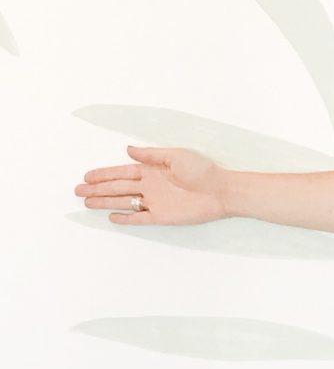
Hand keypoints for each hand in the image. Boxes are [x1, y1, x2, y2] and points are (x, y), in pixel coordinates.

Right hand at [75, 144, 226, 225]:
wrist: (221, 190)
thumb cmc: (202, 170)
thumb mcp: (175, 155)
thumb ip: (150, 154)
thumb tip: (127, 149)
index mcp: (152, 170)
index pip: (121, 172)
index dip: (103, 174)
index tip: (87, 175)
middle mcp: (150, 186)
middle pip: (117, 188)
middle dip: (97, 189)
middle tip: (78, 190)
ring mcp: (155, 202)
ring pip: (124, 202)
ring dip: (105, 202)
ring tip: (87, 202)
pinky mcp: (162, 216)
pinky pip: (139, 218)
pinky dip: (126, 218)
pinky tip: (112, 217)